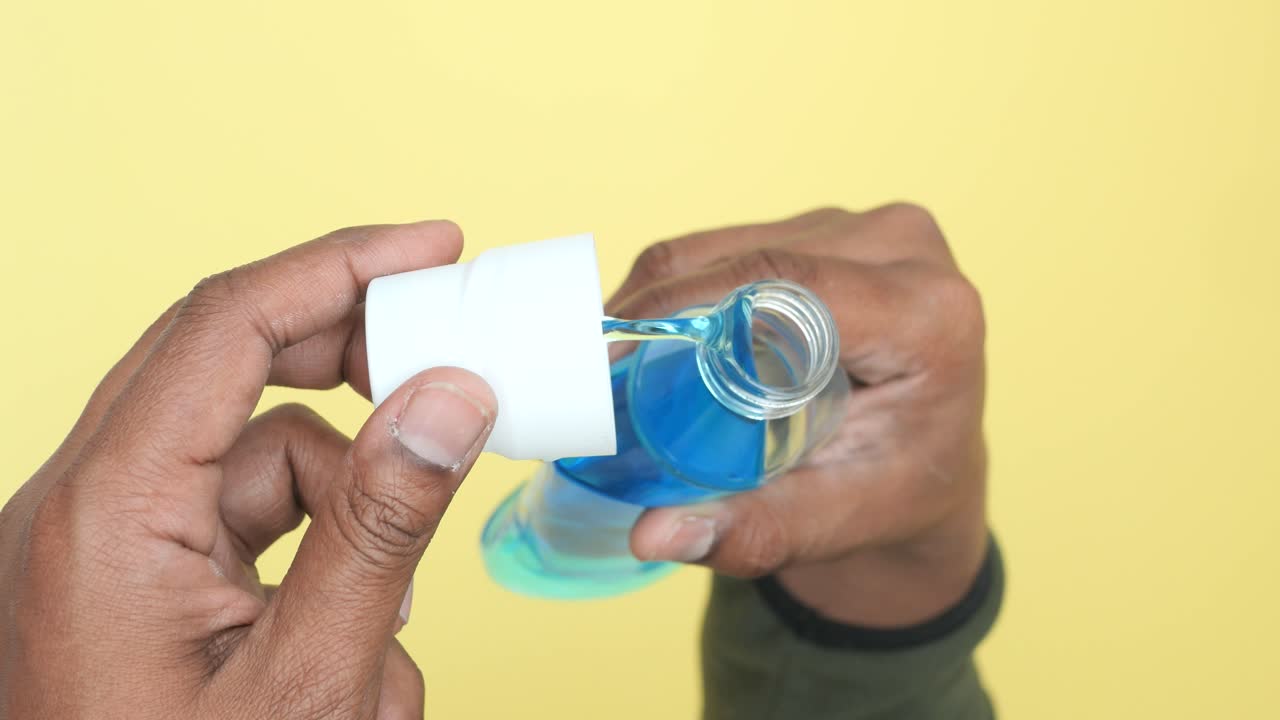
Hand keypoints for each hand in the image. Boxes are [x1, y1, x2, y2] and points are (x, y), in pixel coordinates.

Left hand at [0, 222, 497, 718]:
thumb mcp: (309, 684)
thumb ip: (382, 528)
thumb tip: (450, 395)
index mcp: (106, 515)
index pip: (226, 327)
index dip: (339, 265)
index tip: (437, 245)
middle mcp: (89, 508)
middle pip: (234, 370)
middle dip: (352, 366)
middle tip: (450, 367)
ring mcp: (113, 547)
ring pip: (260, 462)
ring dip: (349, 517)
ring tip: (387, 629)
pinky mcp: (143, 583)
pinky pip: (252, 526)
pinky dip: (323, 566)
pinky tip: (355, 657)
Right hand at [613, 205, 987, 626]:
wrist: (932, 473)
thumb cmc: (899, 497)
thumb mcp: (839, 520)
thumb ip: (757, 531)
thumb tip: (653, 534)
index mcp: (928, 314)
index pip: (789, 286)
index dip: (690, 304)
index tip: (614, 351)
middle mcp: (906, 251)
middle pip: (753, 259)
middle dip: (662, 306)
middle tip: (597, 367)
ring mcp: (872, 232)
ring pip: (736, 241)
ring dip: (668, 292)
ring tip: (618, 355)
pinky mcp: (837, 230)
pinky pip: (741, 241)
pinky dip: (688, 284)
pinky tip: (654, 333)